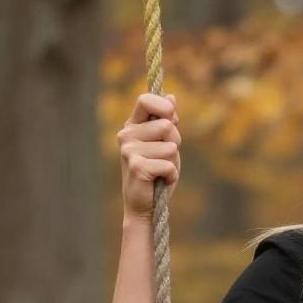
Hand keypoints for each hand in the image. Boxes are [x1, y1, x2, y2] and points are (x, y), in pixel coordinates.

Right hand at [117, 92, 180, 218]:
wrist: (145, 206)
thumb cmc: (157, 173)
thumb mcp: (165, 144)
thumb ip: (167, 121)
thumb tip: (171, 97)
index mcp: (132, 126)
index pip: (145, 100)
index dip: (164, 107)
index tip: (172, 119)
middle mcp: (127, 135)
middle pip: (167, 126)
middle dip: (175, 143)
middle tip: (164, 158)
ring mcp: (129, 150)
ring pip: (170, 147)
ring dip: (173, 162)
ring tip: (160, 171)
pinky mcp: (136, 167)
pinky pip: (169, 166)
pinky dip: (171, 176)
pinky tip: (160, 181)